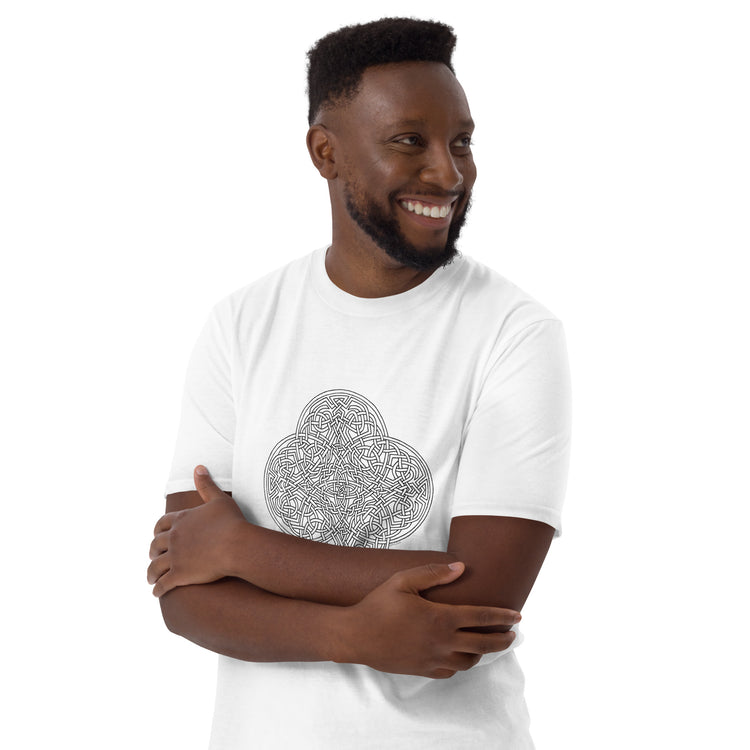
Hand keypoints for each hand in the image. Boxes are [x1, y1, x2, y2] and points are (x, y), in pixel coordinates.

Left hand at [147, 466, 246, 596]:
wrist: (237, 545)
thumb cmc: (231, 522)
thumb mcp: (218, 499)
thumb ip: (206, 484)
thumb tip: (198, 467)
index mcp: (181, 519)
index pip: (161, 524)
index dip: (158, 530)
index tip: (157, 535)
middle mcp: (174, 538)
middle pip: (156, 544)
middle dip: (153, 551)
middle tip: (154, 555)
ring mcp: (175, 557)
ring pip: (155, 566)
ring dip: (151, 573)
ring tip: (151, 578)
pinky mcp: (180, 575)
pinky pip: (163, 584)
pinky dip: (158, 589)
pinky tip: (157, 592)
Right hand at [339, 562, 519, 678]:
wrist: (355, 637)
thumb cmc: (378, 605)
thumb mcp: (403, 580)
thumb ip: (433, 572)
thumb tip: (461, 567)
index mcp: (440, 618)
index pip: (482, 617)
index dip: (503, 616)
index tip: (518, 616)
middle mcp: (442, 642)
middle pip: (484, 644)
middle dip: (502, 639)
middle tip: (512, 634)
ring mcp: (433, 659)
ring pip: (469, 661)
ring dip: (482, 652)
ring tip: (487, 643)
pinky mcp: (423, 670)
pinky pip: (451, 671)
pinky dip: (462, 664)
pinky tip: (461, 656)